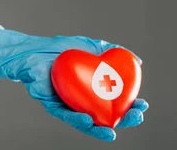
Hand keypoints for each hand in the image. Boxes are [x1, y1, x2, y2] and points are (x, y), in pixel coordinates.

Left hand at [0, 25, 148, 141]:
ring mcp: (70, 105)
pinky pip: (67, 116)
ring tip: (112, 130)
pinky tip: (89, 122)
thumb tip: (138, 62)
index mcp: (95, 88)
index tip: (143, 105)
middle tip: (135, 118)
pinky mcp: (53, 106)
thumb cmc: (61, 48)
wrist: (33, 49)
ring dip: (101, 128)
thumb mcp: (91, 46)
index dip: (130, 105)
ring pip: (88, 122)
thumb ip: (113, 52)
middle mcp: (84, 100)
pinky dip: (78, 120)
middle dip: (122, 119)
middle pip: (106, 115)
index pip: (116, 100)